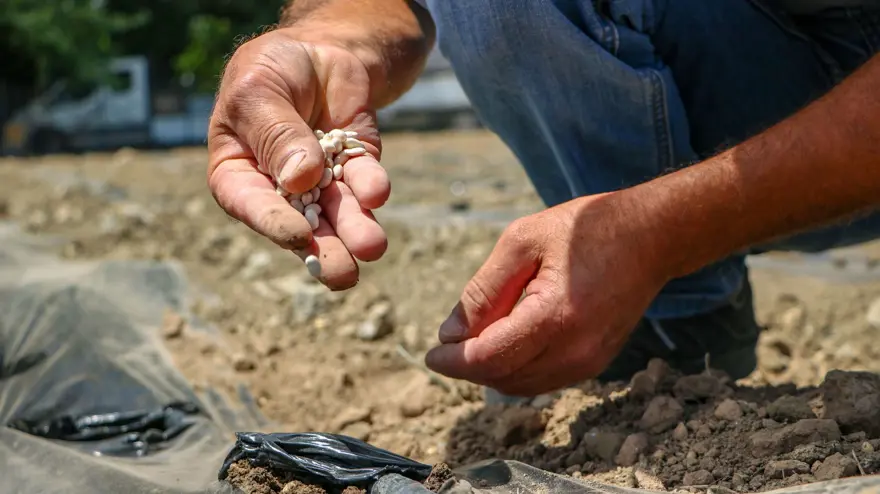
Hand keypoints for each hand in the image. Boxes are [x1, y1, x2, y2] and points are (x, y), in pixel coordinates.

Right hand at [207, 29, 389, 288]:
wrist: (320, 51)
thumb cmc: (272, 69)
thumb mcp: (261, 91)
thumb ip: (276, 134)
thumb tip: (298, 178)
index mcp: (238, 173)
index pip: (250, 204)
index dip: (273, 223)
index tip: (299, 236)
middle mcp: (279, 188)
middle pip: (300, 224)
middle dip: (324, 249)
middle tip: (343, 274)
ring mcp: (321, 182)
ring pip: (338, 212)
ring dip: (356, 229)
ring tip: (372, 247)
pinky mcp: (355, 168)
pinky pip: (364, 181)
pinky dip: (372, 186)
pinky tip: (377, 191)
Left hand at [425, 192, 672, 395]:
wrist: (652, 236)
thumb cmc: (586, 229)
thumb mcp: (522, 241)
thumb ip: (483, 290)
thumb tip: (450, 334)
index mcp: (555, 317)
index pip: (488, 359)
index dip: (453, 362)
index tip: (430, 353)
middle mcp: (575, 350)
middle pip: (501, 378)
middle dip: (468, 365)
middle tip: (450, 339)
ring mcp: (589, 362)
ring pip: (520, 385)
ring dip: (491, 368)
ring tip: (479, 333)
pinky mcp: (595, 363)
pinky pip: (542, 380)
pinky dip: (516, 367)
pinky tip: (508, 337)